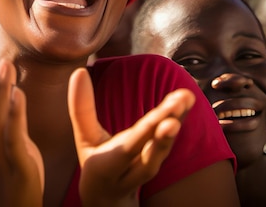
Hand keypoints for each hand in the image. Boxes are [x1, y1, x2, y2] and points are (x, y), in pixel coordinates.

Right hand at [0, 59, 43, 206]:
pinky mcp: (17, 164)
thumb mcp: (17, 146)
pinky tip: (18, 95)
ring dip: (1, 91)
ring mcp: (3, 154)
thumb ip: (14, 123)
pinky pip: (14, 137)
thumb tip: (15, 96)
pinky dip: (14, 114)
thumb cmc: (21, 176)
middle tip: (2, 58)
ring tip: (7, 66)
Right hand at [68, 67, 194, 206]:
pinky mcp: (160, 158)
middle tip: (178, 107)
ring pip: (164, 148)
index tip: (165, 119)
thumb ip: (81, 108)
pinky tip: (186, 99)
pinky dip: (180, 119)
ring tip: (185, 99)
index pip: (131, 148)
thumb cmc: (94, 162)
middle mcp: (132, 170)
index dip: (146, 133)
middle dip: (165, 132)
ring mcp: (149, 167)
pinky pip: (171, 140)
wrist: (108, 197)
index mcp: (109, 166)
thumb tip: (79, 71)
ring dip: (177, 122)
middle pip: (151, 152)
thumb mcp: (84, 139)